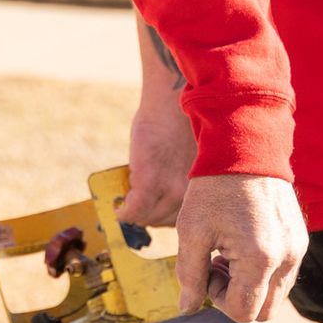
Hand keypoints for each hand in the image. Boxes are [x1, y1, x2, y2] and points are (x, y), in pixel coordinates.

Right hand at [121, 80, 195, 229]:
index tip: (156, 212)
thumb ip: (182, 178)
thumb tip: (168, 194)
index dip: (168, 214)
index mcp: (203, 190)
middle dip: (150, 214)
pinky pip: (132, 210)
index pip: (186, 218)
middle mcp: (190, 193)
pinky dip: (123, 212)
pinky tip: (119, 208)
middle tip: (138, 205)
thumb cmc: (183, 123)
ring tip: (129, 200)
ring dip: (136, 213)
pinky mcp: (148, 182)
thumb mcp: (193, 159)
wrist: (172, 101)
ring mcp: (169, 189)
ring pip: (147, 218)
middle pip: (164, 220)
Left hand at [173, 174, 305, 322]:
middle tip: (215, 266)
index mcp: (260, 259)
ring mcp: (298, 248)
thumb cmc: (213, 188)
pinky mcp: (300, 239)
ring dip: (250, 286)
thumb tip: (187, 309)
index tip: (206, 269)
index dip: (218, 300)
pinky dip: (262, 271)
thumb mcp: (192, 232)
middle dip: (237, 298)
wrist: (245, 147)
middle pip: (265, 311)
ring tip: (227, 252)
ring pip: (276, 294)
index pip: (243, 311)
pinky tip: (241, 243)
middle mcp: (287, 258)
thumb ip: (190, 275)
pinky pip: (284, 273)